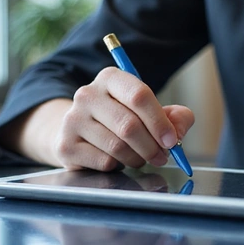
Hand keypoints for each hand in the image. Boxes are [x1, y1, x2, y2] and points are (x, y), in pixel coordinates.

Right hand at [5, 67, 194, 170]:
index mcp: (111, 78)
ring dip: (138, 159)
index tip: (172, 140)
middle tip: (162, 157)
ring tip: (140, 158)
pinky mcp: (66, 145)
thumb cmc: (122, 120)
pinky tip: (117, 161)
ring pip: (118, 147)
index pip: (139, 95)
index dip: (159, 121)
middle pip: (129, 125)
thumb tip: (178, 131)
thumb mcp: (150, 111)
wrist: (79, 133)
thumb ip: (174, 117)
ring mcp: (72, 119)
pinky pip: (104, 162)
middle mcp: (87, 94)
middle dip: (152, 147)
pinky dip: (118, 166)